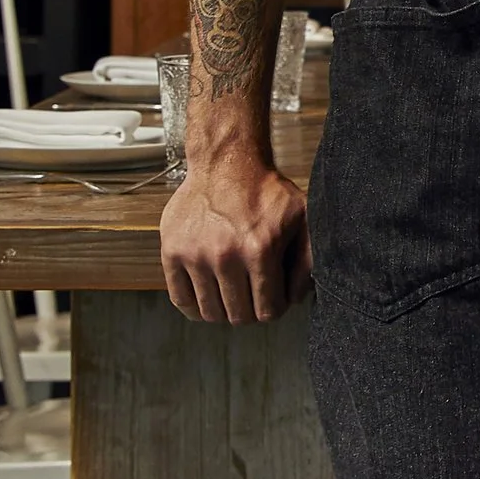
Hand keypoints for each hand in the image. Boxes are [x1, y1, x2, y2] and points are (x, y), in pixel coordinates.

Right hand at [159, 141, 311, 324]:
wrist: (225, 162)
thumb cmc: (266, 191)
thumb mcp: (302, 218)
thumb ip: (308, 260)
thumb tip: (296, 300)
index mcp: (260, 250)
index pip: (268, 311)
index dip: (274, 308)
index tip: (272, 298)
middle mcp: (225, 256)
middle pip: (239, 316)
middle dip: (251, 311)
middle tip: (253, 296)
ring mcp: (195, 255)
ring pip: (211, 312)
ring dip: (225, 310)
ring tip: (232, 294)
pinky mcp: (172, 251)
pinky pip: (181, 300)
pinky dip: (196, 307)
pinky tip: (208, 297)